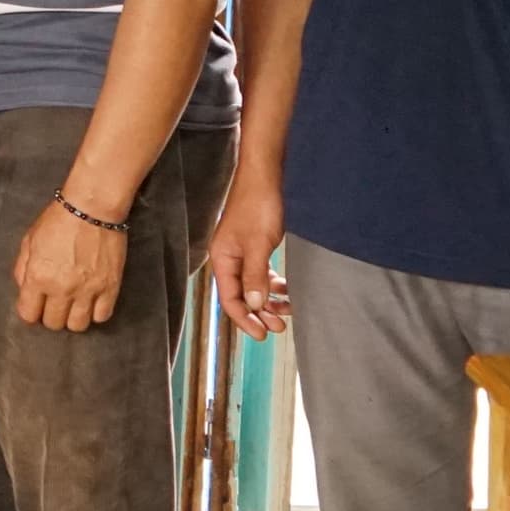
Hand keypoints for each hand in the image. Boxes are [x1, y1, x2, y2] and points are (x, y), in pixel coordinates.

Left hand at [12, 198, 128, 332]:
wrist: (92, 208)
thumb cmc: (57, 221)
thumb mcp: (29, 241)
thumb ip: (22, 268)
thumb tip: (25, 290)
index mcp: (38, 277)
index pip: (28, 314)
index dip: (30, 311)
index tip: (35, 304)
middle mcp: (62, 289)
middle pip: (53, 323)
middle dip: (50, 315)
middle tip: (54, 303)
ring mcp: (88, 291)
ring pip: (78, 325)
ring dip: (72, 318)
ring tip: (73, 305)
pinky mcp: (110, 288)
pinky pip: (102, 316)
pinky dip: (95, 313)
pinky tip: (91, 302)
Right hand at [205, 167, 287, 337]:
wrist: (266, 176)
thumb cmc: (258, 206)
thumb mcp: (258, 244)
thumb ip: (255, 276)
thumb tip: (253, 304)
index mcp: (222, 258)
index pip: (229, 298)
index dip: (244, 319)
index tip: (262, 334)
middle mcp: (229, 258)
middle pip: (241, 295)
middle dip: (260, 313)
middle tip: (279, 327)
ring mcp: (242, 252)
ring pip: (254, 286)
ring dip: (269, 300)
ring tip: (287, 310)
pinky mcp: (255, 245)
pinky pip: (262, 274)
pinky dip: (274, 284)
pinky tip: (287, 290)